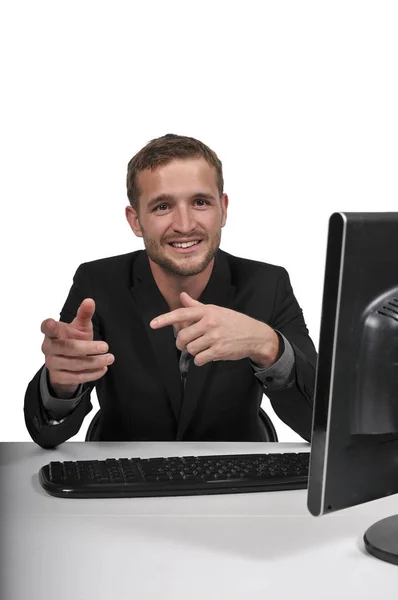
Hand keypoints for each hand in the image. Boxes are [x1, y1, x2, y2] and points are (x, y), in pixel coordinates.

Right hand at [41, 298, 113, 397]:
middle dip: (89, 348)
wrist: (67, 364)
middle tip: (106, 346)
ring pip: (75, 364)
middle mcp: (49, 348)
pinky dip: (92, 373)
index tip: (52, 324)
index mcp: (52, 333)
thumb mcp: (80, 327)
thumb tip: (90, 301)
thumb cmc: (73, 339)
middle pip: (68, 348)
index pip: (47, 328)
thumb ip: (84, 314)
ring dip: (95, 362)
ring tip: (110, 358)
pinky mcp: (59, 377)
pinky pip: (76, 377)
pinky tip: (103, 369)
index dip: (48, 326)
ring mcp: (52, 363)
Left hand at [150, 292, 278, 366]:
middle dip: (181, 342)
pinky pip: (199, 359)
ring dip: (193, 351)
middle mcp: (210, 322)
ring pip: (190, 349)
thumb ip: (197, 306)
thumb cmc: (233, 322)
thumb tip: (182, 296)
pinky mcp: (219, 351)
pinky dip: (200, 359)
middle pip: (182, 336)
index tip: (153, 324)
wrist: (255, 335)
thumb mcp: (216, 310)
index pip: (182, 313)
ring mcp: (214, 337)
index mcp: (207, 311)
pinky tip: (208, 354)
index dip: (165, 319)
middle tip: (188, 343)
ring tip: (204, 347)